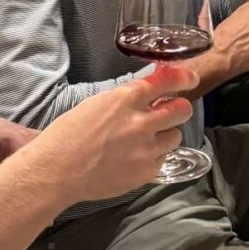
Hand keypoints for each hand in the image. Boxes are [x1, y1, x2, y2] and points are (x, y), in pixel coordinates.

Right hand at [35, 69, 198, 204]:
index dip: (184, 78)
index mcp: (126, 99)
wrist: (57, 170)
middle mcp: (141, 121)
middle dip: (179, 109)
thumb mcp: (96, 104)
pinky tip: (133, 159)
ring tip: (144, 141)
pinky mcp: (147, 170)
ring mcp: (146, 148)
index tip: (190, 80)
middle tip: (171, 113)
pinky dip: (153, 157)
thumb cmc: (68, 135)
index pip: (167, 81)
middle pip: (181, 110)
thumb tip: (147, 94)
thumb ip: (126, 99)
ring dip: (164, 136)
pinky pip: (162, 159)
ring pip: (175, 136)